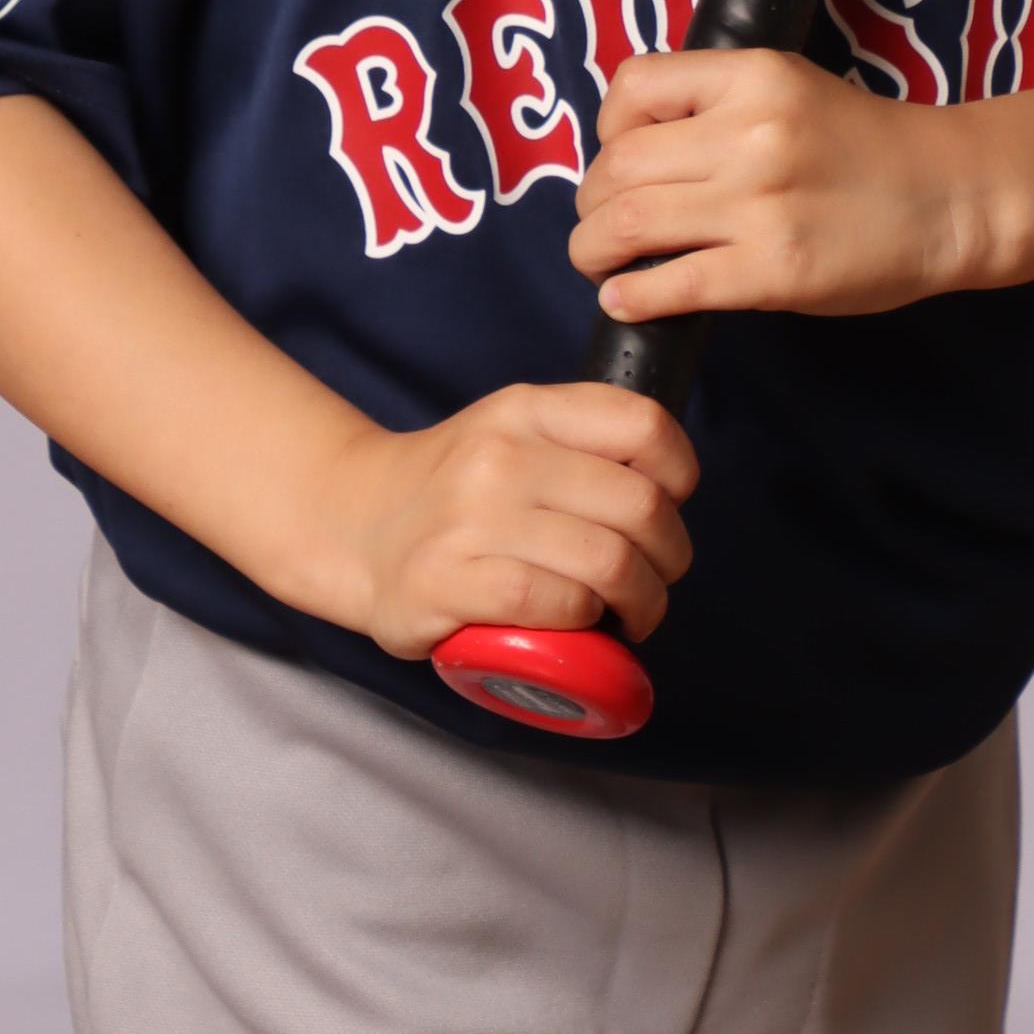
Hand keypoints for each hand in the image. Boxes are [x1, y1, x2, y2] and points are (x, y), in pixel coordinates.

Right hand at [309, 383, 697, 661]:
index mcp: (526, 409)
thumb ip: (581, 441)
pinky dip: (584, 621)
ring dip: (642, 602)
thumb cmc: (456, 490)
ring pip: (608, 562)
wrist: (353, 523)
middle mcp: (500, 455)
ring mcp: (471, 519)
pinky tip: (579, 624)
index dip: (680, 473)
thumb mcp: (513, 432)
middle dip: (670, 557)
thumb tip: (669, 483)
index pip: (643, 425)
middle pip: (640, 507)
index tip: (671, 505)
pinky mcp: (448, 581)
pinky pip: (554, 603)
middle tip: (658, 580)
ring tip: (633, 615)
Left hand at [570, 50, 989, 326]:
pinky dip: (630, 297)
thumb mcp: (791, 90)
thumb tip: (627, 147)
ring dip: (593, 251)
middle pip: (617, 165)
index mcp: (754, 76)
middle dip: (589, 203)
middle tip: (597, 226)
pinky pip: (672, 284)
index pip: (633, 87)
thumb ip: (717, 104)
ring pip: (628, 224)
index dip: (606, 129)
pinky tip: (625, 301)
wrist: (951, 196)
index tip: (618, 159)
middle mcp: (751, 134)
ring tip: (599, 263)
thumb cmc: (866, 147)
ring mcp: (761, 204)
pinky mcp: (775, 271)